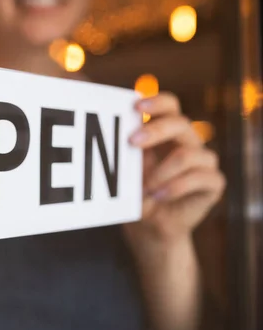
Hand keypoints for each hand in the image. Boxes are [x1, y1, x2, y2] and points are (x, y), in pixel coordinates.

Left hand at [123, 93, 224, 247]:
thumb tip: (117, 132)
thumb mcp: (128, 172)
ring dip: (161, 171)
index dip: (157, 102)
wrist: (150, 227)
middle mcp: (188, 142)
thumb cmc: (136, 194)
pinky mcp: (213, 183)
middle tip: (131, 141)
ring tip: (144, 187)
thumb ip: (128, 152)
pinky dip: (175, 187)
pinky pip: (200, 177)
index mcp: (167, 133)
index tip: (136, 106)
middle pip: (180, 123)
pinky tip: (158, 196)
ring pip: (187, 154)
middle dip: (155, 130)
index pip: (170, 106)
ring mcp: (203, 162)